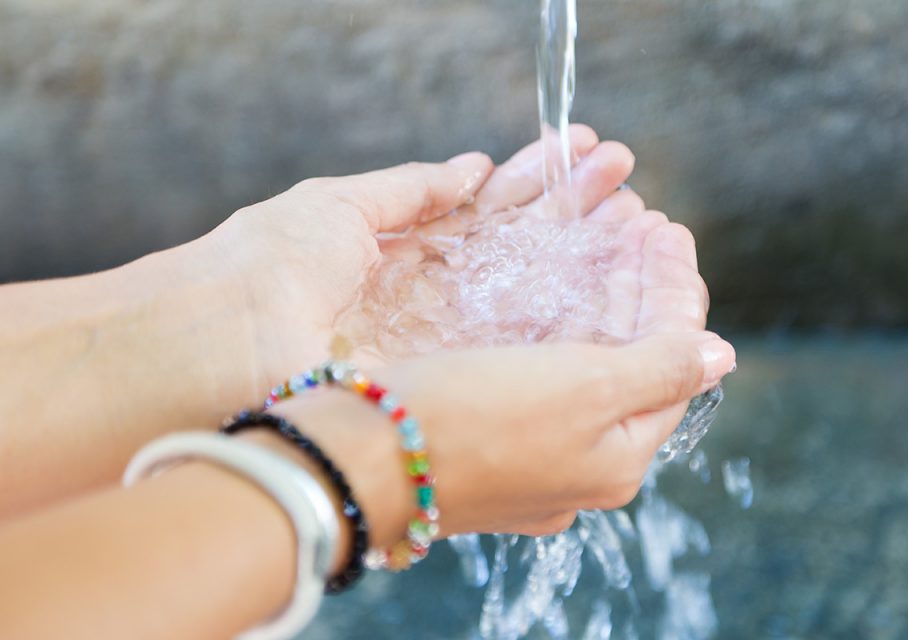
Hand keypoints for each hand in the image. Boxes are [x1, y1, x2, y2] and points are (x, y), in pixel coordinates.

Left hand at [192, 125, 638, 392]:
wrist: (222, 345)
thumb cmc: (267, 264)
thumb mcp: (342, 206)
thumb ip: (414, 190)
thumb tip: (474, 168)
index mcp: (412, 250)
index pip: (494, 207)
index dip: (541, 179)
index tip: (587, 150)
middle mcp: (440, 298)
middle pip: (524, 248)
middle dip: (577, 209)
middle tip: (627, 180)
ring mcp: (450, 339)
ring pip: (536, 292)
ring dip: (587, 253)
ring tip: (638, 217)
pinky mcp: (455, 376)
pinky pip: (524, 341)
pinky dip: (573, 311)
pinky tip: (615, 277)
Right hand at [272, 218, 734, 543]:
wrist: (353, 462)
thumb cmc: (471, 420)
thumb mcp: (584, 390)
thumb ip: (658, 368)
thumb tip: (719, 355)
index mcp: (617, 458)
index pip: (673, 361)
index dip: (675, 290)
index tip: (668, 229)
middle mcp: (579, 464)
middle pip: (629, 362)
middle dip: (638, 287)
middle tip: (641, 223)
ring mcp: (530, 454)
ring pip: (582, 363)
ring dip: (598, 298)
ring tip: (603, 237)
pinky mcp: (484, 438)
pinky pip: (537, 372)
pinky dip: (552, 323)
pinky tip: (547, 286)